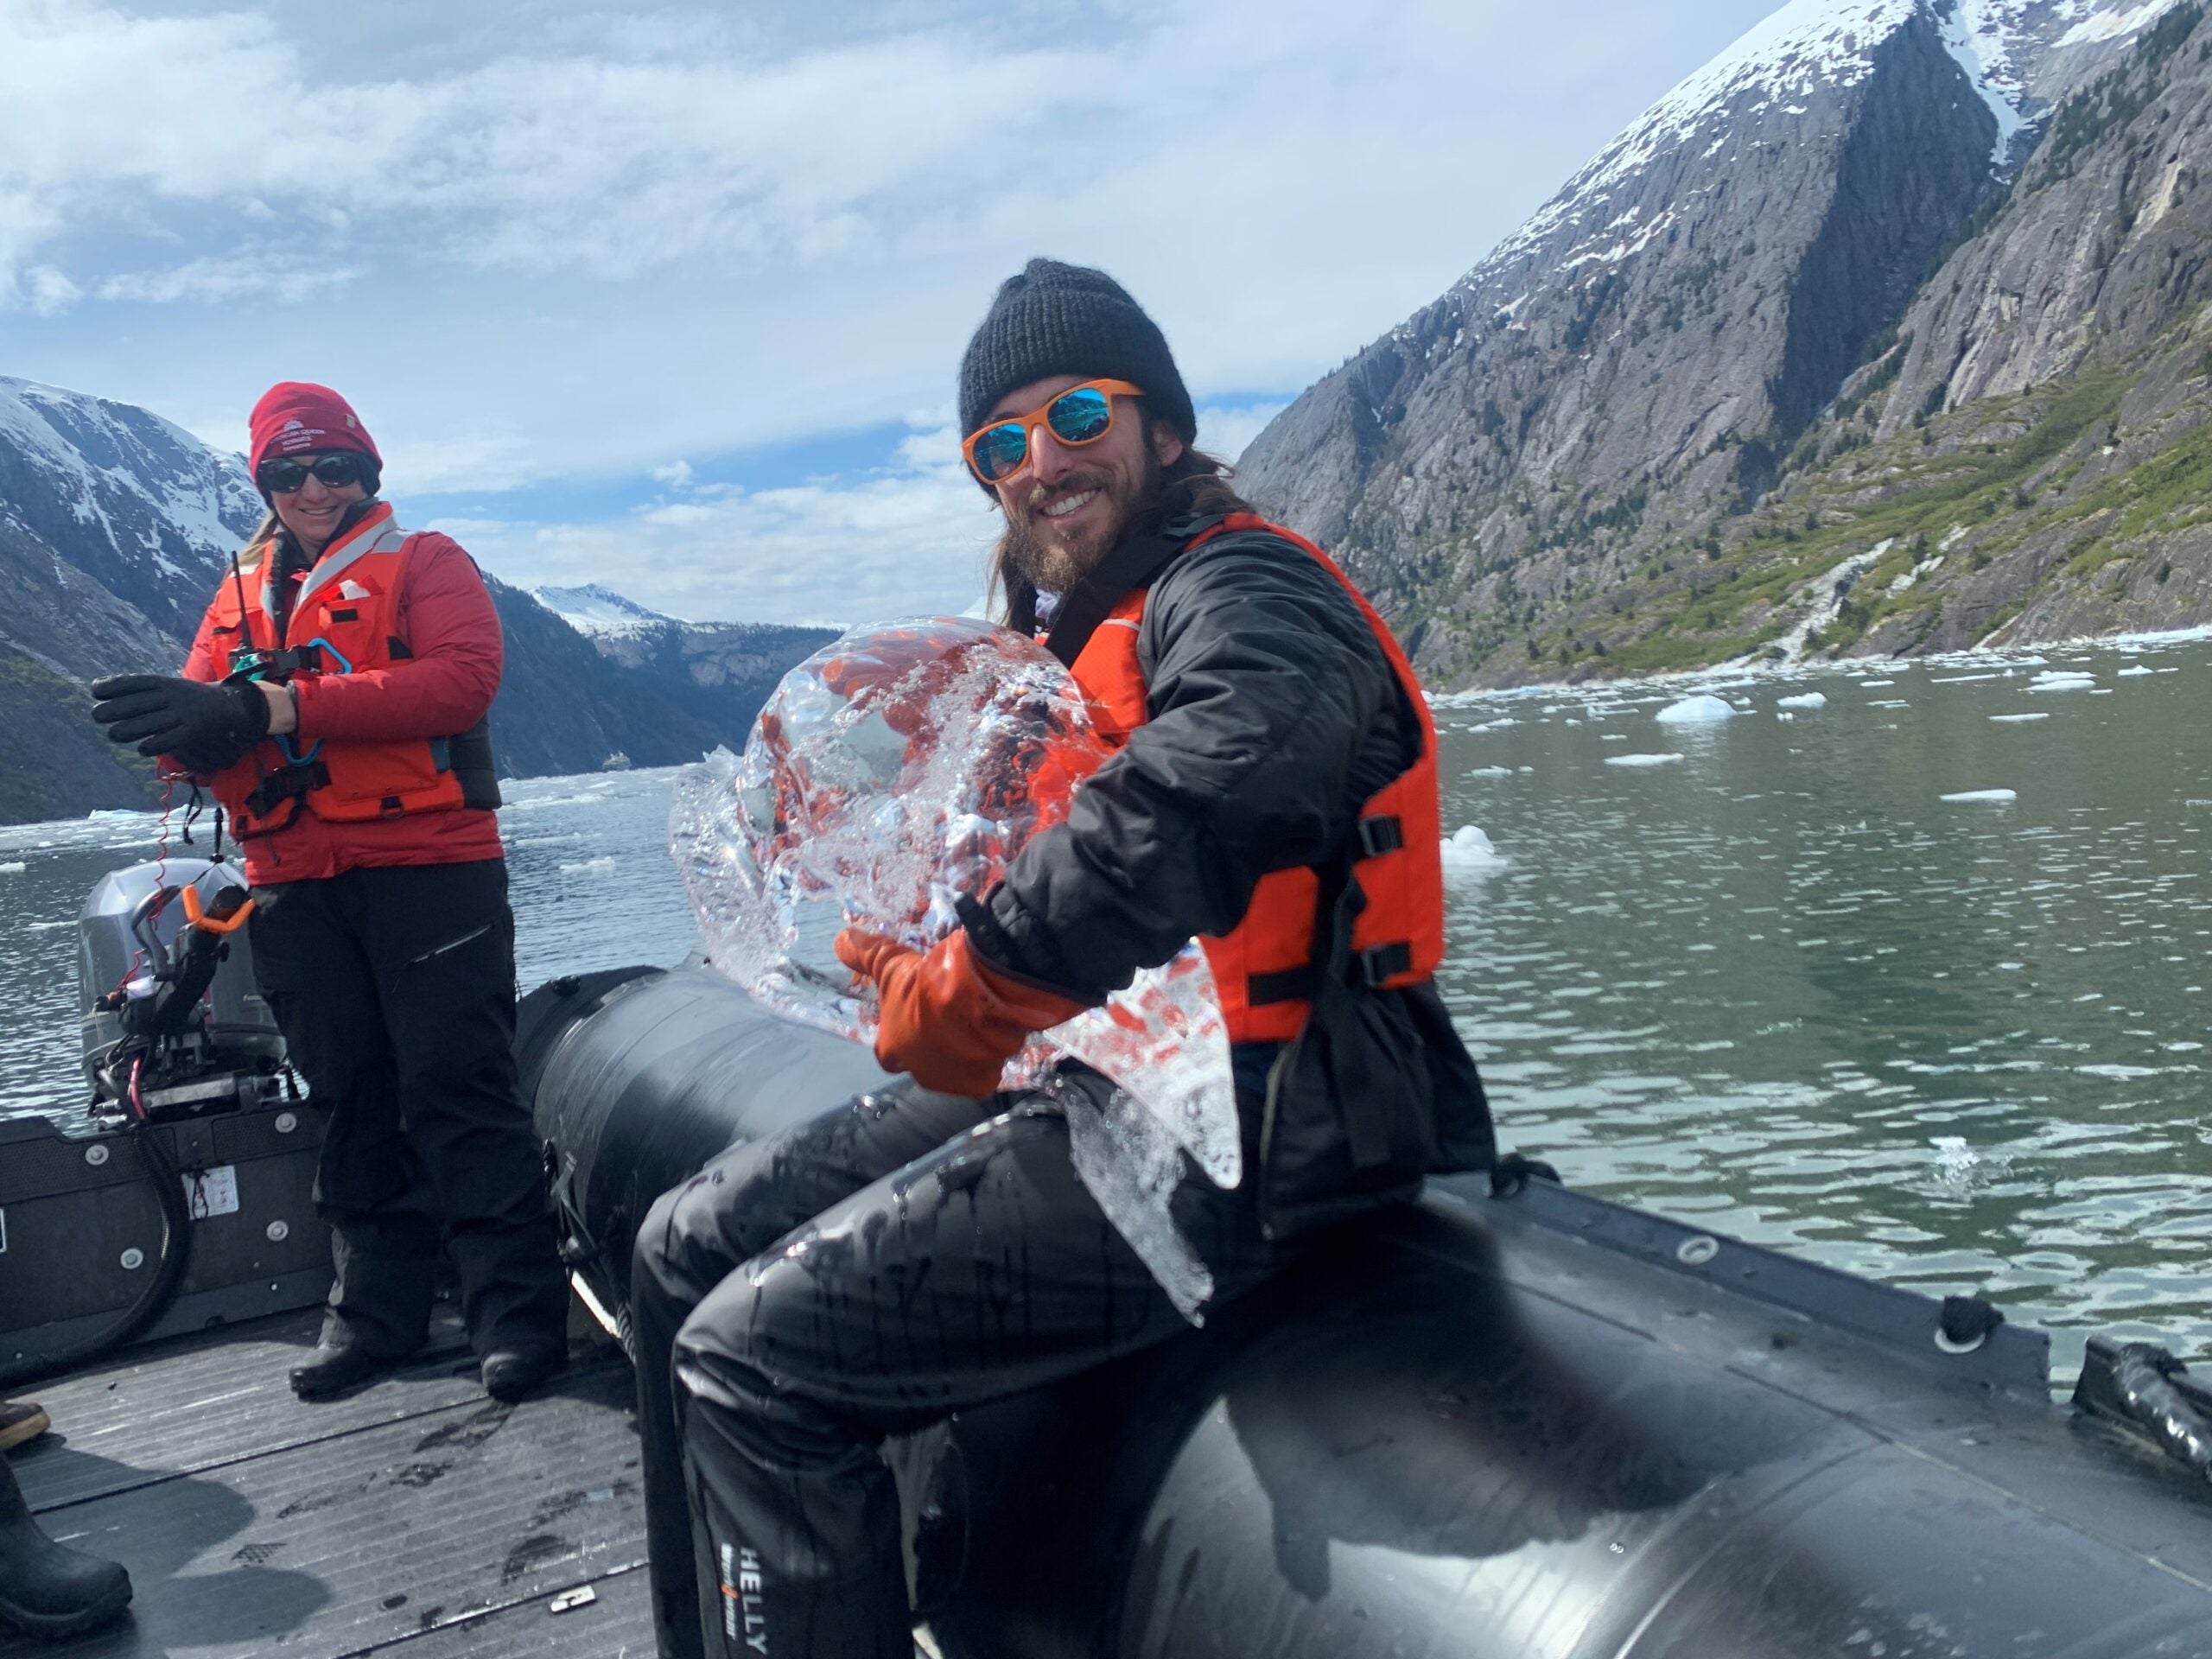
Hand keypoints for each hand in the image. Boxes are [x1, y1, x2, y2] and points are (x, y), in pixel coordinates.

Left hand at [90, 674, 267, 762]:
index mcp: (166, 682)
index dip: (115, 686)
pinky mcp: (195, 731)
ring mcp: (186, 713)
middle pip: (141, 702)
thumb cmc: (189, 697)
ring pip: (153, 722)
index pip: (137, 682)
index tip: (95, 691)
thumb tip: (97, 687)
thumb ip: (138, 688)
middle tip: (97, 716)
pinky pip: (171, 739)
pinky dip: (154, 745)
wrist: (230, 705)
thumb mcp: (168, 686)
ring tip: (114, 735)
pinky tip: (142, 749)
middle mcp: (175, 696)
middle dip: (117, 709)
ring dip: (130, 729)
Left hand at [834, 927, 1087, 1095]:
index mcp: (892, 1050)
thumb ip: (863, 953)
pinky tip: (994, 1033)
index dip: (898, 1036)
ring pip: (956, 1067)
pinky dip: (989, 1057)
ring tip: (974, 1020)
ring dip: (961, 1051)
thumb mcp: (888, 962)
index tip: (910, 1018)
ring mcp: (951, 1081)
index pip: (888, 1053)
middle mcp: (919, 1073)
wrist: (972, 997)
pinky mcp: (981, 1082)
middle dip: (933, 1045)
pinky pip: (984, 1071)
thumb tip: (841, 940)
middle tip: (947, 1016)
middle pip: (924, 1063)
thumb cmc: (922, 984)